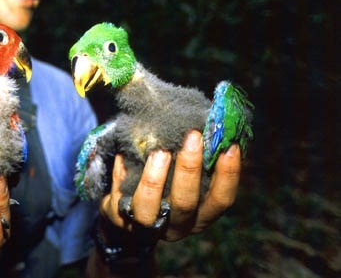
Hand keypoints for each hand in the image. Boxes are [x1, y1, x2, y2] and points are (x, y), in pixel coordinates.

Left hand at [100, 130, 241, 240]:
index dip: (228, 176)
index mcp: (200, 214)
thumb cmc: (168, 183)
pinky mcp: (118, 219)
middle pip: (185, 204)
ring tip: (159, 151)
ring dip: (154, 179)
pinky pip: (118, 197)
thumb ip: (198, 157)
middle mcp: (176, 224)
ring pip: (149, 208)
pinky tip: (124, 153)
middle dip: (189, 169)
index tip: (230, 146)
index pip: (221, 201)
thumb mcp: (187, 176)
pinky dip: (122, 173)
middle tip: (192, 136)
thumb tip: (211, 122)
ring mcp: (146, 225)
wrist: (129, 210)